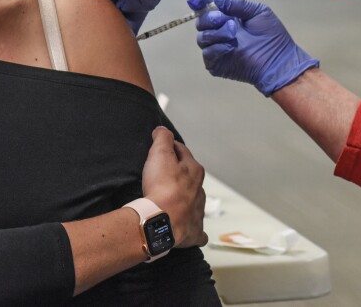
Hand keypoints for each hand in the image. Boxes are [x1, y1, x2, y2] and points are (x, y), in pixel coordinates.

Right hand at [141, 127, 206, 248]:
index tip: (163, 149)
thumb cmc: (162, 188)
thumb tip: (162, 130)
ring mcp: (198, 211)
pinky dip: (195, 230)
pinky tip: (190, 230)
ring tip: (172, 201)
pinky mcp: (194, 231)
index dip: (171, 149)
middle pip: (190, 178)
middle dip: (180, 174)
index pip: (183, 153)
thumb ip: (162, 139)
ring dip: (186, 199)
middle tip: (164, 175)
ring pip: (195, 201)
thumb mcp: (160, 154)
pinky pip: (197, 230)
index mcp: (194, 170)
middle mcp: (200, 190)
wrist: (162, 220)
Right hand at [188, 0, 318, 95]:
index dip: (199, 2)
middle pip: (200, 22)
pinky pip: (207, 53)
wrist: (278, 59)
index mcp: (227, 17)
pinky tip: (230, 46)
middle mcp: (218, 32)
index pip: (207, 8)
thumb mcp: (258, 12)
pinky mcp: (216, 64)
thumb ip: (237, 4)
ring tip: (233, 33)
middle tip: (224, 18)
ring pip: (202, 37)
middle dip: (209, 18)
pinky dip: (217, 48)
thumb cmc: (271, 35)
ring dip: (216, 32)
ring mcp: (216, 48)